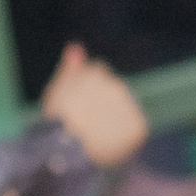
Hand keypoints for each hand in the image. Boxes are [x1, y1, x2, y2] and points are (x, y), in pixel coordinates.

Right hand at [43, 44, 149, 168]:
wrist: (65, 148)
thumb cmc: (57, 119)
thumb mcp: (58, 89)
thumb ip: (70, 68)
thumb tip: (76, 46)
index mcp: (96, 73)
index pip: (98, 74)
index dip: (87, 92)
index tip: (78, 105)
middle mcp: (117, 85)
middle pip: (113, 92)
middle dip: (103, 104)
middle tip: (87, 122)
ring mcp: (129, 106)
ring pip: (124, 111)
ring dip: (115, 120)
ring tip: (96, 136)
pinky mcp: (138, 127)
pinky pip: (134, 131)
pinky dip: (125, 139)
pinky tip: (108, 145)